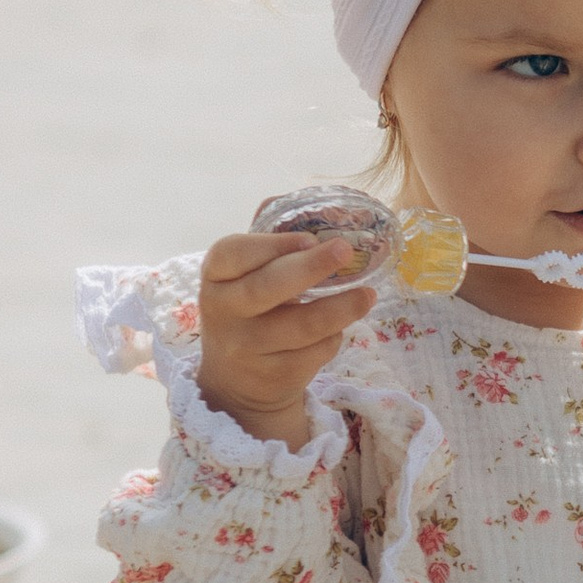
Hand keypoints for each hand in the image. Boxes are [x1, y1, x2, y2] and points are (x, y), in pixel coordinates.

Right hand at [195, 232, 379, 450]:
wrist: (238, 384)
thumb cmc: (249, 312)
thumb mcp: (244, 277)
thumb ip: (268, 241)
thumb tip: (298, 197)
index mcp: (215, 277)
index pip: (231, 254)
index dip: (270, 244)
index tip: (308, 237)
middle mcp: (224, 312)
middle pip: (267, 288)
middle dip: (310, 267)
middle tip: (346, 250)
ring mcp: (247, 348)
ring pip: (301, 326)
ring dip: (340, 308)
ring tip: (367, 294)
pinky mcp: (274, 375)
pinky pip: (315, 351)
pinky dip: (334, 336)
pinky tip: (341, 326)